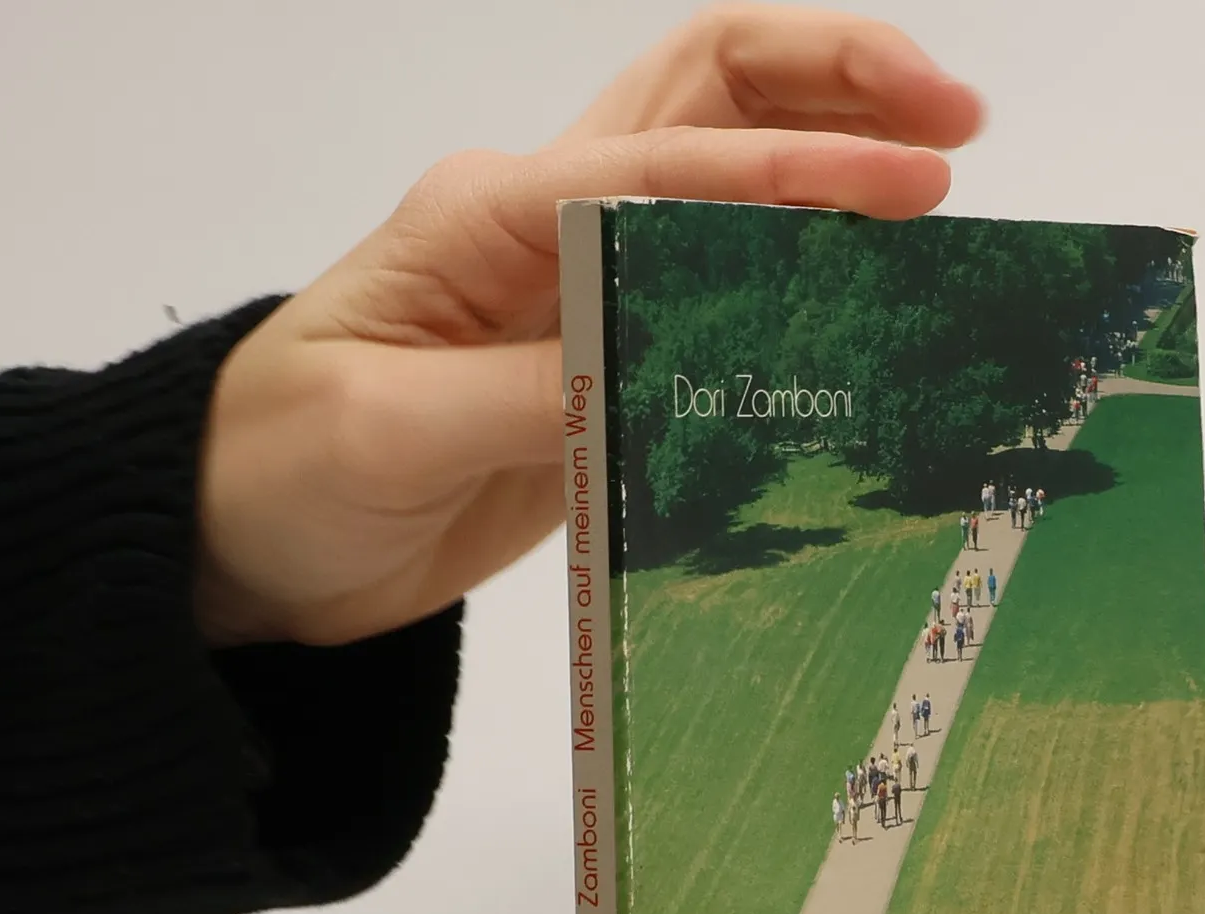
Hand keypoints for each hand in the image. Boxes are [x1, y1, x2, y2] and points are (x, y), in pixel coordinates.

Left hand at [194, 6, 981, 645]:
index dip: (795, 168)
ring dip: (831, 147)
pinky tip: (871, 297)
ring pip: (725, 171)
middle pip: (707, 93)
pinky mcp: (602, 364)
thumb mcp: (389, 432)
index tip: (913, 185)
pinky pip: (722, 298)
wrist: (247, 540)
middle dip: (835, 81)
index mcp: (492, 214)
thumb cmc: (283, 469)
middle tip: (957, 119)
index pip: (667, 166)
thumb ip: (529, 393)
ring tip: (944, 175)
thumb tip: (664, 368)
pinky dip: (803, 273)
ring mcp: (582, 290)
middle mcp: (547, 223)